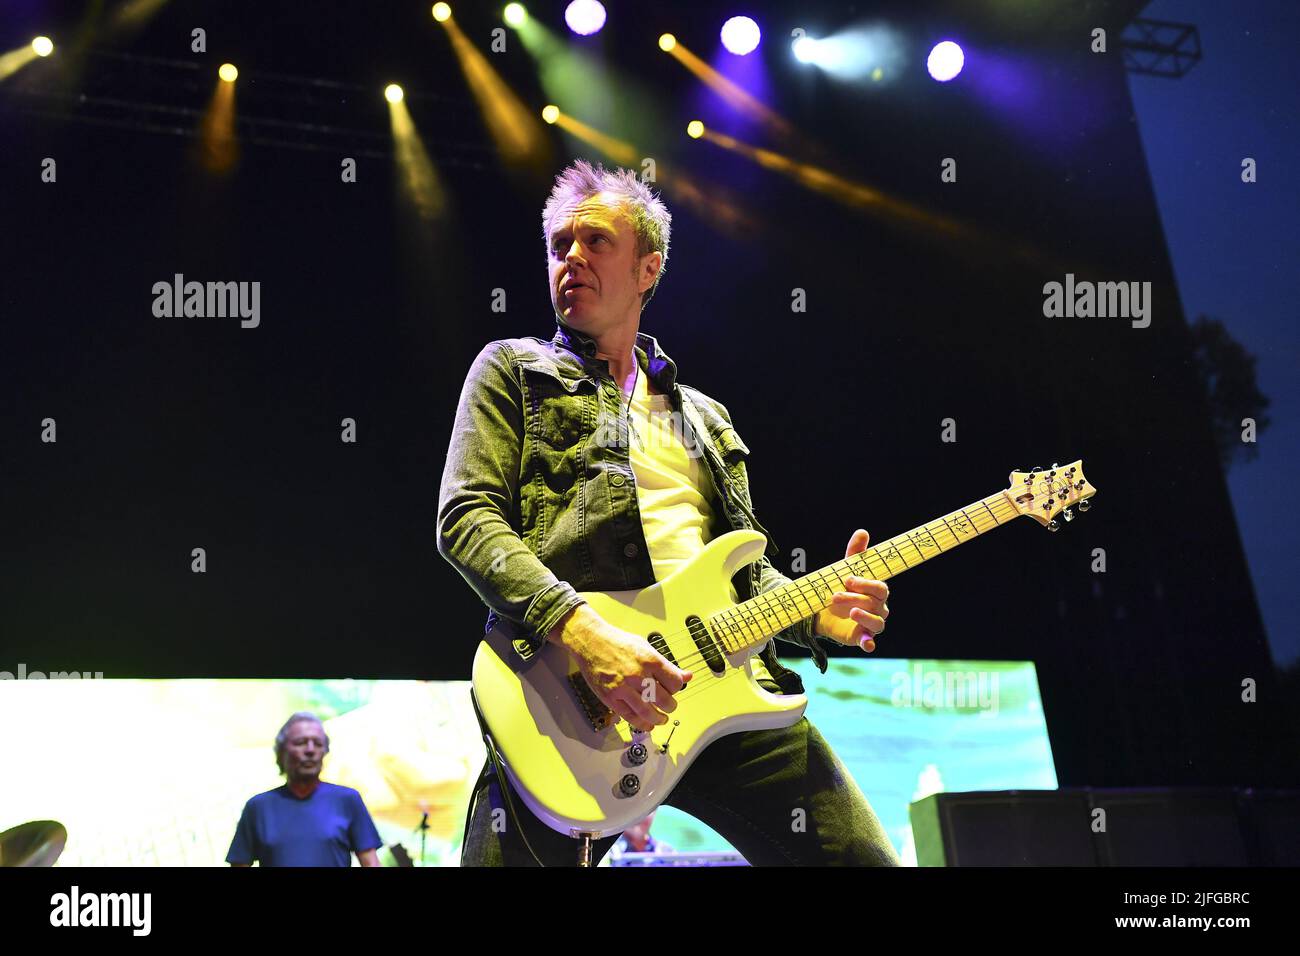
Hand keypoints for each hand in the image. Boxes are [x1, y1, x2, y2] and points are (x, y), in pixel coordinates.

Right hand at [549, 605, 692, 731]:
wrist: (591, 641)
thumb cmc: (617, 642)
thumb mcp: (646, 647)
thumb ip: (667, 664)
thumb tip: (687, 676)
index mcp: (650, 659)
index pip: (675, 683)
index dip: (677, 688)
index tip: (674, 689)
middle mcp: (638, 674)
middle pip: (665, 700)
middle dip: (670, 707)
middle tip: (669, 706)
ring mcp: (623, 687)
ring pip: (648, 713)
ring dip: (658, 719)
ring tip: (661, 719)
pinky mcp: (610, 697)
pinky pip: (629, 717)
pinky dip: (641, 724)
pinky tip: (647, 724)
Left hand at [814, 528, 889, 652]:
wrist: (824, 609)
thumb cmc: (842, 586)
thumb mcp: (846, 568)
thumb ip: (855, 552)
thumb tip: (862, 532)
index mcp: (877, 591)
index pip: (880, 587)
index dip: (866, 584)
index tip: (848, 579)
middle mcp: (879, 608)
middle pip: (875, 603)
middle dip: (855, 598)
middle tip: (835, 595)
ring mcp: (872, 624)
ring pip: (877, 622)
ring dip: (864, 616)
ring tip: (850, 612)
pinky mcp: (862, 637)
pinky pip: (871, 643)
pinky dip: (870, 643)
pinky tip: (867, 643)